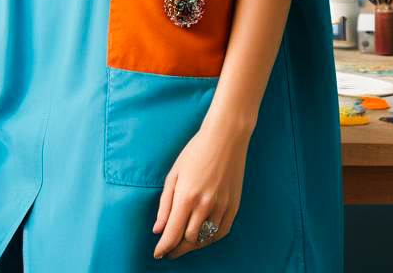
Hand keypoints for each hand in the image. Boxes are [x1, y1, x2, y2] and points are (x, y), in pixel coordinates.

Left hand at [152, 119, 247, 258]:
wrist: (226, 138)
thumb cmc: (195, 151)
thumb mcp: (174, 173)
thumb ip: (165, 204)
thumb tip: (158, 229)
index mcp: (186, 196)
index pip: (173, 233)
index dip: (164, 247)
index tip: (158, 254)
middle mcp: (205, 205)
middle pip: (188, 240)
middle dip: (176, 248)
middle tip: (169, 250)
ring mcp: (221, 206)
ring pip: (205, 238)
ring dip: (192, 244)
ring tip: (183, 244)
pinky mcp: (234, 206)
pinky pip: (221, 232)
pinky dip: (210, 238)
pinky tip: (202, 237)